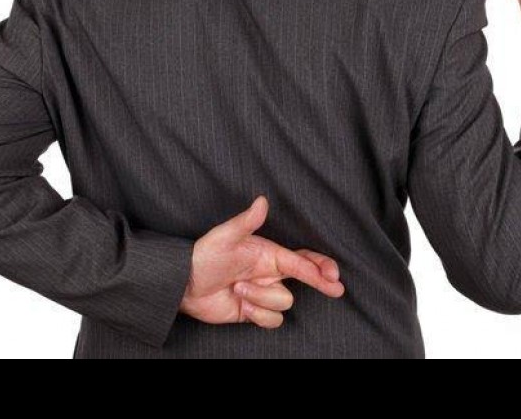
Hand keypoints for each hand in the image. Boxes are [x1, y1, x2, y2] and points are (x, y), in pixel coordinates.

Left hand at [180, 197, 344, 328]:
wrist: (184, 285)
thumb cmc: (203, 256)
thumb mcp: (225, 237)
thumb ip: (246, 221)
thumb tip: (262, 200)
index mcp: (269, 254)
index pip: (302, 259)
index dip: (321, 266)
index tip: (333, 275)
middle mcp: (270, 274)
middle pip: (306, 279)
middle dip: (321, 282)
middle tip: (335, 288)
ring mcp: (264, 293)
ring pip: (283, 302)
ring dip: (260, 298)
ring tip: (238, 288)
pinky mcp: (256, 312)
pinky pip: (272, 319)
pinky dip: (258, 314)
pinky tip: (242, 306)